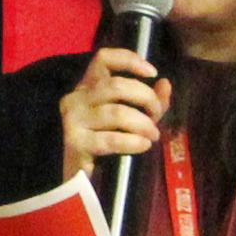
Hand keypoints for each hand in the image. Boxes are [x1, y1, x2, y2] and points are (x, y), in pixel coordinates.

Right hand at [56, 46, 170, 184]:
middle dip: (146, 98)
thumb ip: (146, 101)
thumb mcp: (124, 118)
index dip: (129, 60)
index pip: (103, 59)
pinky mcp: (76, 143)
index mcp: (87, 86)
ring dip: (143, 124)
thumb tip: (165, 84)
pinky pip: (112, 139)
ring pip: (117, 113)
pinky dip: (134, 142)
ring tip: (152, 136)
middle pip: (117, 85)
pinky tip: (143, 145)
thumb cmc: (99, 143)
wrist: (70, 176)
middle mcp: (77, 98)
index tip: (152, 73)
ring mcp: (74, 120)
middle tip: (156, 115)